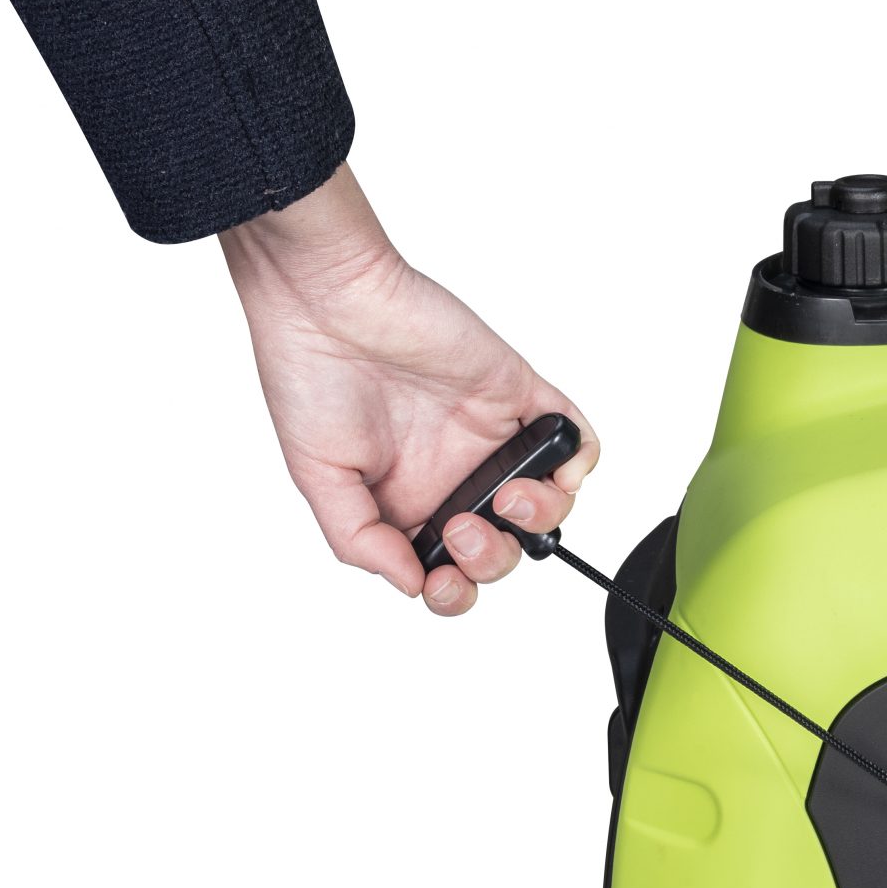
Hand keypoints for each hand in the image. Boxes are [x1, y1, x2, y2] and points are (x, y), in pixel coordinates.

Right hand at [219, 166, 599, 614]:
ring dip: (539, 520)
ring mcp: (489, 437)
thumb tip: (410, 583)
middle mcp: (452, 473)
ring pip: (545, 503)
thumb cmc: (308, 373)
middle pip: (504, 545)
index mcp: (407, 500)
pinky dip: (578, 462)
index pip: (451, 567)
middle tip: (462, 531)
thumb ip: (361, 540)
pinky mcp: (518, 395)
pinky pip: (573, 438)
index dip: (456, 589)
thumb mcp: (319, 476)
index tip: (442, 581)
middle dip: (492, 558)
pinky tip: (552, 471)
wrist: (325, 297)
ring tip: (507, 500)